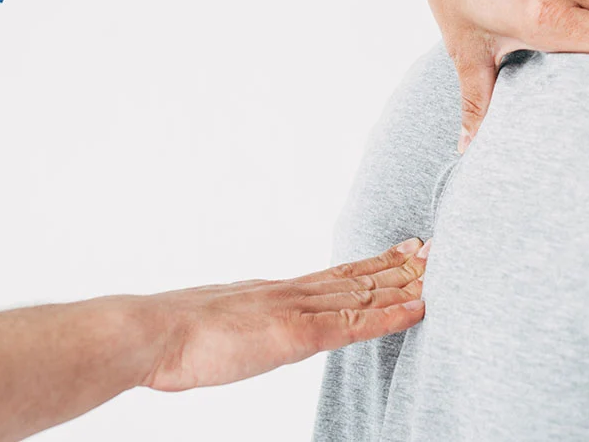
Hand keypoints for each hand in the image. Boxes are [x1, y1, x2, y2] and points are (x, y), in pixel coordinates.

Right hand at [138, 238, 427, 391]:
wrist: (151, 333)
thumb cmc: (172, 338)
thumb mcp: (219, 325)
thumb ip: (245, 325)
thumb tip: (255, 331)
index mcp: (273, 293)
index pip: (334, 275)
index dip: (372, 264)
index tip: (402, 252)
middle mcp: (291, 293)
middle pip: (356, 276)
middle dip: (398, 267)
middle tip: (435, 250)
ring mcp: (295, 310)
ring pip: (363, 293)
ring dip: (403, 285)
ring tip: (438, 272)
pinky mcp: (295, 334)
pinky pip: (353, 325)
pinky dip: (389, 316)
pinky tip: (416, 310)